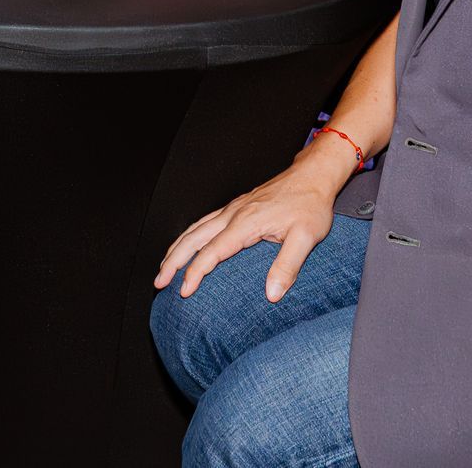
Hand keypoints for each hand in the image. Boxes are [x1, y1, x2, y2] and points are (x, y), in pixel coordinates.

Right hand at [153, 156, 346, 302]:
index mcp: (246, 222)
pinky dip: (188, 235)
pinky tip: (186, 244)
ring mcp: (233, 209)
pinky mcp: (237, 207)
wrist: (312, 176)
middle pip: (194, 238)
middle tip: (159, 281)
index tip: (184, 291)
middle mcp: (233, 214)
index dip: (195, 272)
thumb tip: (272, 294)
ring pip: (195, 228)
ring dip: (176, 248)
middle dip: (173, 261)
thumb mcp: (306, 237)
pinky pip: (204, 222)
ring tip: (164, 267)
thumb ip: (288, 266)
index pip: (212, 251)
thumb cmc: (310, 204)